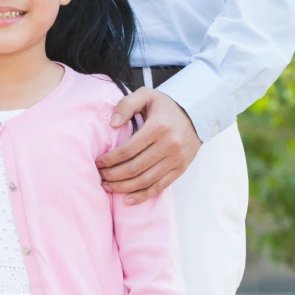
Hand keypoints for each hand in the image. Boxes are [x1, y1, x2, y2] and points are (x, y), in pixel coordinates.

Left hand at [97, 88, 201, 203]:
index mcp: (158, 127)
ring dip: (123, 187)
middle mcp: (168, 145)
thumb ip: (126, 105)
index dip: (109, 159)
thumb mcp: (146, 95)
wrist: (196, 115)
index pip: (127, 150)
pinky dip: (142, 195)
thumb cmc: (165, 106)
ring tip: (108, 187)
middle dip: (113, 175)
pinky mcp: (180, 169)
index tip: (98, 162)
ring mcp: (176, 159)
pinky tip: (127, 199)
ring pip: (145, 181)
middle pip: (134, 168)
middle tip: (100, 176)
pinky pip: (159, 187)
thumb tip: (112, 124)